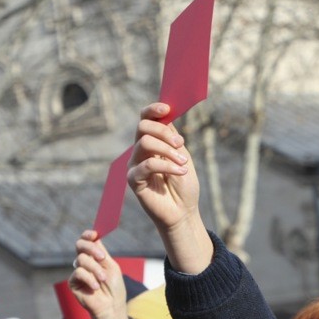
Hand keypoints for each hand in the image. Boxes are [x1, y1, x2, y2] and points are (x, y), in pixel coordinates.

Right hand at [69, 231, 128, 318]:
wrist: (111, 305)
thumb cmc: (114, 287)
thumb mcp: (111, 267)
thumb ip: (102, 253)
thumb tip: (96, 237)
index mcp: (95, 256)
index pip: (87, 241)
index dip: (88, 235)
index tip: (94, 234)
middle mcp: (85, 262)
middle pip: (80, 246)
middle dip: (91, 248)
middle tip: (102, 258)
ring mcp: (78, 271)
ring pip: (81, 259)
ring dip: (95, 269)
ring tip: (103, 279)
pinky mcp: (73, 282)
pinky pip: (78, 273)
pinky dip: (89, 279)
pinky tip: (95, 287)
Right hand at [128, 103, 212, 273]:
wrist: (184, 211)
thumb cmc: (184, 185)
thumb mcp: (182, 155)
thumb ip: (172, 137)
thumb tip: (167, 116)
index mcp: (152, 142)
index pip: (145, 119)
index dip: (153, 110)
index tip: (166, 108)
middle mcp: (140, 151)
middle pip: (143, 127)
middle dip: (164, 132)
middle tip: (181, 144)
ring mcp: (135, 165)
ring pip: (144, 143)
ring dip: (168, 150)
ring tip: (183, 162)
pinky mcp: (134, 180)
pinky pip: (146, 165)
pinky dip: (166, 166)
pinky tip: (180, 171)